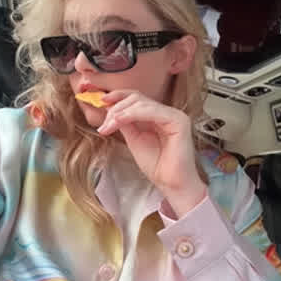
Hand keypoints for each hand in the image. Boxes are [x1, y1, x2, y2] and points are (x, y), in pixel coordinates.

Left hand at [97, 90, 206, 217]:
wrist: (170, 184)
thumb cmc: (156, 166)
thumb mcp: (134, 139)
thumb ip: (125, 123)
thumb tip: (110, 109)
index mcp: (158, 116)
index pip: (137, 98)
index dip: (118, 96)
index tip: (101, 100)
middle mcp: (168, 112)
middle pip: (137, 98)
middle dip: (116, 108)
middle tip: (104, 125)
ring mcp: (175, 115)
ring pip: (142, 103)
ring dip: (120, 113)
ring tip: (108, 126)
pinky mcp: (179, 120)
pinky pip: (151, 111)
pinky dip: (131, 114)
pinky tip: (118, 121)